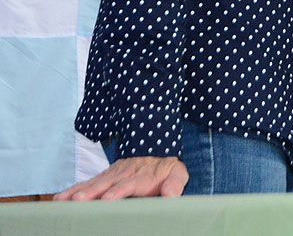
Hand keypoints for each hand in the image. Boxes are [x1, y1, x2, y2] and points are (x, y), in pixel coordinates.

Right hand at [53, 156, 187, 199]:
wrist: (157, 146)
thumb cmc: (168, 167)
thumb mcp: (178, 173)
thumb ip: (175, 184)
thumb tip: (171, 196)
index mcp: (142, 177)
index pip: (129, 184)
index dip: (119, 190)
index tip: (108, 198)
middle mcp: (123, 174)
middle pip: (106, 184)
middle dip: (92, 192)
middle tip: (78, 201)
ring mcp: (112, 175)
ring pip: (93, 183)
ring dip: (77, 192)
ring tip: (62, 201)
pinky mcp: (103, 177)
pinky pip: (86, 183)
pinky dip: (72, 190)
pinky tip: (59, 199)